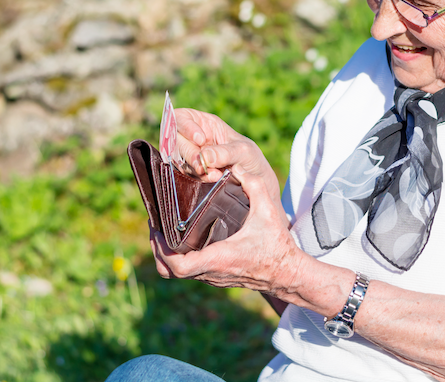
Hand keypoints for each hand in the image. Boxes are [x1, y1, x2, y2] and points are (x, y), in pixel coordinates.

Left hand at [150, 172, 303, 297]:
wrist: (288, 274)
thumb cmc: (277, 247)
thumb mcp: (268, 213)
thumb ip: (254, 186)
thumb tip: (238, 167)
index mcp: (218, 258)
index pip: (178, 266)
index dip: (162, 250)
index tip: (158, 230)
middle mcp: (211, 272)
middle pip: (169, 271)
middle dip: (157, 250)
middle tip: (156, 227)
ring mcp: (212, 277)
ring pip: (177, 274)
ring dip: (166, 255)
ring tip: (165, 232)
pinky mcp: (217, 277)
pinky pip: (189, 272)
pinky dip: (179, 258)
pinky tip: (184, 239)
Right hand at [174, 108, 281, 204]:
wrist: (254, 179)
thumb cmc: (249, 157)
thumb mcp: (242, 150)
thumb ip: (225, 152)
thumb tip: (205, 157)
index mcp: (204, 123)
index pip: (181, 118)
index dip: (185, 126)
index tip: (200, 140)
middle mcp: (193, 138)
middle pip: (176, 140)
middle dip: (189, 153)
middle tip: (204, 165)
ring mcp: (191, 155)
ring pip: (178, 159)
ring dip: (194, 168)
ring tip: (215, 174)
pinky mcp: (191, 171)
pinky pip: (186, 174)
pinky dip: (198, 177)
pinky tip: (213, 179)